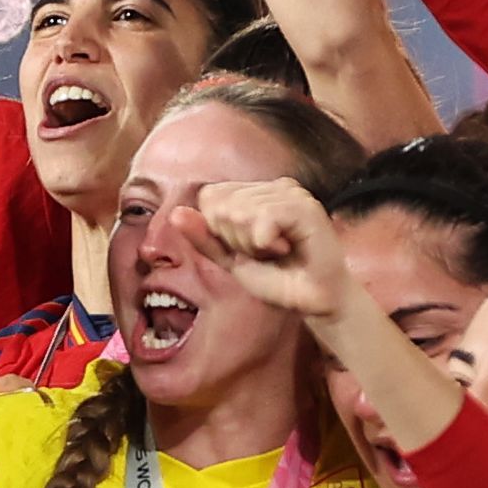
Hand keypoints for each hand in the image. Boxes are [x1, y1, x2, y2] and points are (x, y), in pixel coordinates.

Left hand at [194, 174, 350, 319]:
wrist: (312, 301)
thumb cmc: (276, 279)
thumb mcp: (230, 259)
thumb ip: (204, 237)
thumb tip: (175, 213)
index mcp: (254, 192)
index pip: (209, 197)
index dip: (219, 232)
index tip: (248, 249)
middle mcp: (272, 186)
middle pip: (221, 205)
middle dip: (236, 240)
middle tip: (266, 252)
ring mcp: (290, 193)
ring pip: (240, 211)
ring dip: (253, 244)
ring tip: (278, 252)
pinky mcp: (304, 206)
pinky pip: (263, 216)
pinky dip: (265, 241)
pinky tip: (284, 248)